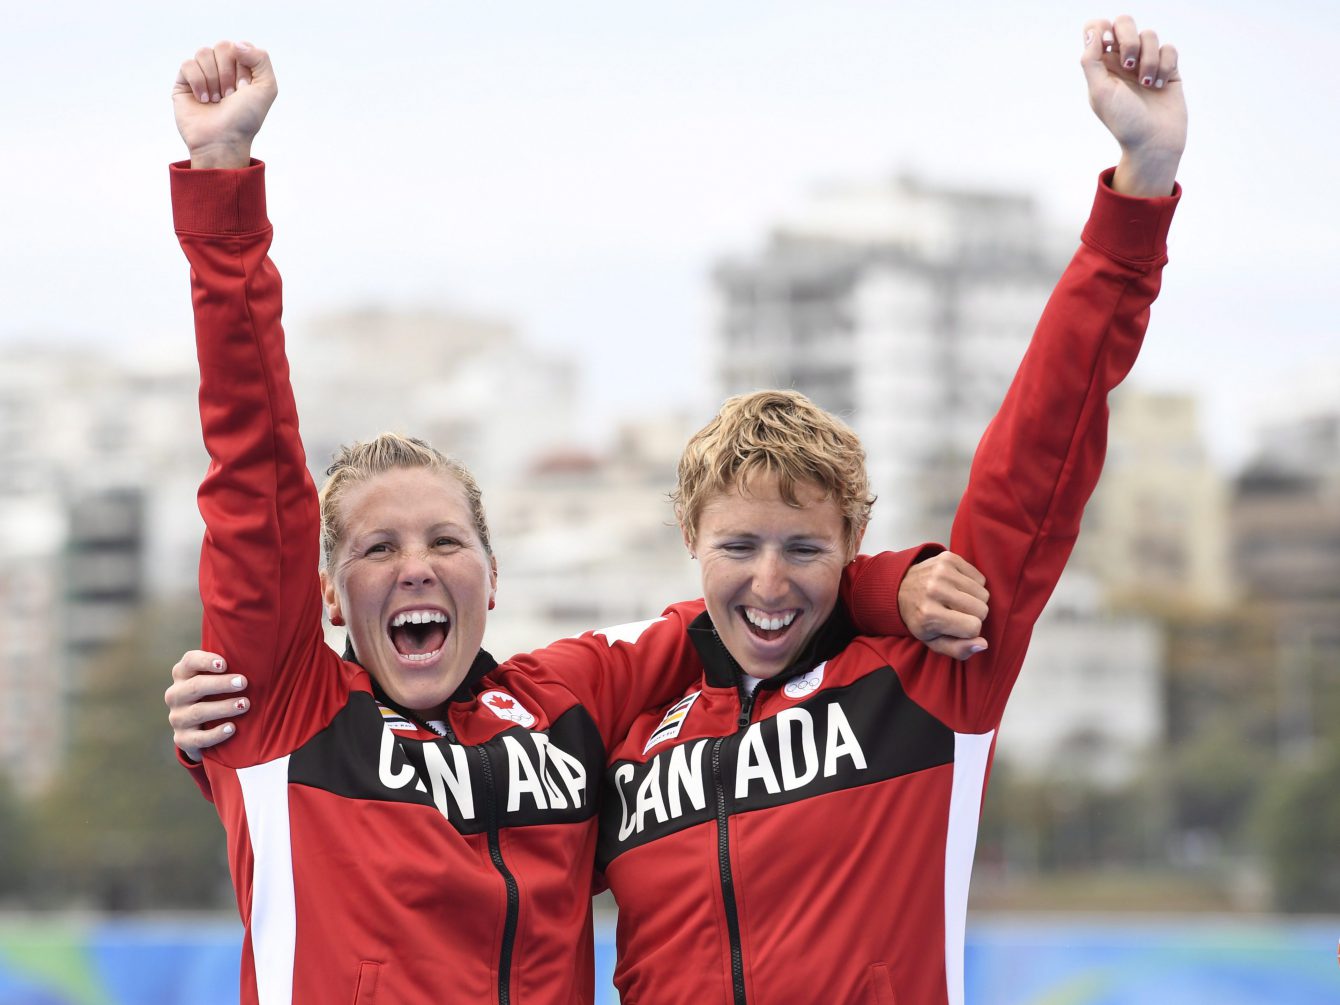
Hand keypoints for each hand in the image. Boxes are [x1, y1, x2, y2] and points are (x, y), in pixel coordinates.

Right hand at [164, 650, 249, 761]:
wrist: (200, 729)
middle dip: (220, 684)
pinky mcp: (183, 739)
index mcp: (183, 674)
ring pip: (198, 712)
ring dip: (223, 707)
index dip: (205, 661)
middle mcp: (176, 694)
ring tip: (245, 704)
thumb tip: (262, 648)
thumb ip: (232, 664)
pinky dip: (215, 734)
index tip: (224, 664)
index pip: (190, 661)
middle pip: (195, 686)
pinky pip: (198, 738)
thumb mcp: (219, 677)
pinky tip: (232, 728)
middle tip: (243, 682)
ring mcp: (177, 718)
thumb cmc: (218, 693)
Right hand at [172, 41, 277, 168]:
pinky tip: (203, 100)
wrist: (223, 140)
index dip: (243, 67)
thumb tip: (236, 44)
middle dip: (228, 73)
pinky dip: (198, 82)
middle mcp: (222, 70)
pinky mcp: (184, 82)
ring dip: (213, 79)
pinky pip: (188, 64)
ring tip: (217, 100)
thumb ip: (261, 58)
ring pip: (203, 52)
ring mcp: (202, 75)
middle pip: (222, 46)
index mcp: (242, 69)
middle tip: (230, 95)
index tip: (244, 89)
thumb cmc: (245, 118)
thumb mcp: (267, 88)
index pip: (240, 47)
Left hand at [898, 551, 989, 660]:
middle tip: (956, 613)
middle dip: (974, 615)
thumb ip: (958, 650)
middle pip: (981, 609)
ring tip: (955, 600)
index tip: (957, 627)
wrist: (901, 587)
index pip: (973, 627)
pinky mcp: (948, 558)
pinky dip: (972, 585)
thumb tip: (983, 644)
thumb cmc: (920, 618)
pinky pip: (980, 577)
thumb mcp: (933, 641)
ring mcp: (941, 572)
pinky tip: (956, 587)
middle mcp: (934, 590)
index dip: (969, 631)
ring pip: (983, 593)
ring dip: (974, 599)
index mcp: (929, 615)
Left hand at [1081, 17, 1185, 195]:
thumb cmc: (1123, 121)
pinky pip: (1168, 48)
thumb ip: (1091, 60)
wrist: (1154, 141)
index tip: (1108, 44)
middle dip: (1129, 38)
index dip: (1101, 27)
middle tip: (1128, 64)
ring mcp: (1145, 62)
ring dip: (1149, 59)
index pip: (1096, 28)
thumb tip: (1092, 31)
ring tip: (1147, 84)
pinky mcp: (1167, 67)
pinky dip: (1165, 65)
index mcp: (1101, 65)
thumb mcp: (1100, 92)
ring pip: (1150, 35)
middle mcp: (1122, 60)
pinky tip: (1160, 85)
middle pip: (1124, 22)